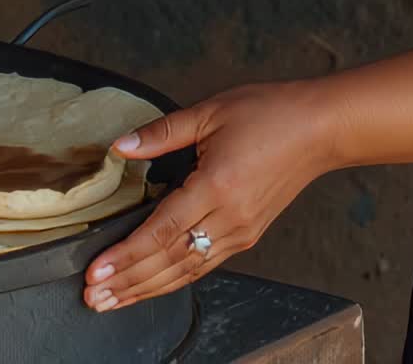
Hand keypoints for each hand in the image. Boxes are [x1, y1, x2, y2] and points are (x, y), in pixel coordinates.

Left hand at [83, 79, 332, 311]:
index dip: (125, 255)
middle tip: (93, 297)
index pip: (161, 231)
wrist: (319, 128)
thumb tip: (121, 146)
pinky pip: (205, 264)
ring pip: (187, 270)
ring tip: (114, 300)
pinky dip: (176, 279)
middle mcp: (229, 217)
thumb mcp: (211, 112)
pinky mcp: (249, 234)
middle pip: (170, 261)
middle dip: (128, 282)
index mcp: (216, 185)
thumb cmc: (269, 113)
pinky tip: (154, 284)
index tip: (95, 271)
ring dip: (147, 288)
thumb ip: (162, 132)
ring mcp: (241, 230)